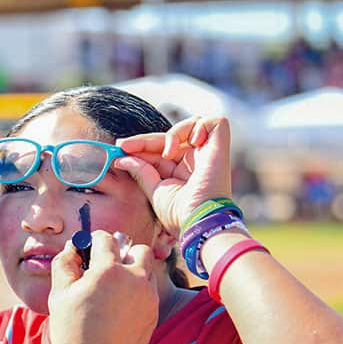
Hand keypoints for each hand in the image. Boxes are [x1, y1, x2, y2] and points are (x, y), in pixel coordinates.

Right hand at [48, 230, 158, 343]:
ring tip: (113, 289)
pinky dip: (137, 290)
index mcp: (108, 271)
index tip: (88, 252)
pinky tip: (119, 307)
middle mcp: (134, 279)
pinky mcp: (154, 313)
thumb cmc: (73, 332)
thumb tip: (73, 248)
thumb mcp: (59, 295)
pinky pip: (149, 290)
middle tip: (105, 269)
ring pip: (147, 269)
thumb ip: (65, 264)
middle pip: (138, 248)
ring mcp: (148, 297)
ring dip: (133, 271)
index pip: (106, 238)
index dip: (93, 242)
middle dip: (123, 253)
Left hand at [113, 116, 232, 233]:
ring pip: (190, 125)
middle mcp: (196, 161)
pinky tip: (191, 143)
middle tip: (124, 145)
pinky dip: (199, 127)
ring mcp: (209, 153)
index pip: (160, 150)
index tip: (121, 149)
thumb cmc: (179, 214)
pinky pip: (214, 122)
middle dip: (146, 139)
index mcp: (182, 172)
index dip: (141, 146)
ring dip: (172, 134)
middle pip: (170, 137)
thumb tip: (122, 158)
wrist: (198, 221)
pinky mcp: (221, 146)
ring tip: (167, 153)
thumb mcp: (155, 189)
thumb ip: (141, 171)